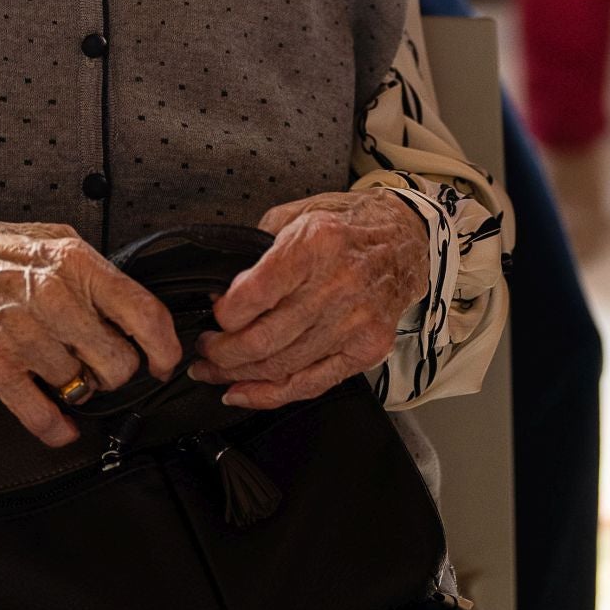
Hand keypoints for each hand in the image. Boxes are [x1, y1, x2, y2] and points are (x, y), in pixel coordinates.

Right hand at [0, 198, 180, 447]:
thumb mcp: (47, 239)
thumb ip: (90, 274)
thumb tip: (130, 310)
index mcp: (74, 260)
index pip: (144, 312)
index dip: (164, 347)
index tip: (165, 362)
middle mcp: (54, 295)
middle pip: (119, 362)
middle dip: (115, 373)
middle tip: (99, 367)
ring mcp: (22, 332)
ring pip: (81, 388)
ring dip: (77, 390)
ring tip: (61, 374)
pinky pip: (40, 412)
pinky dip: (55, 427)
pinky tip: (59, 426)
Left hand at [189, 188, 427, 410]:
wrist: (405, 237)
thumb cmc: (347, 224)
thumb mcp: (295, 214)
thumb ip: (257, 250)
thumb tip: (224, 290)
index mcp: (316, 244)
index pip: (255, 295)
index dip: (224, 313)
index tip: (213, 313)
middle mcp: (338, 285)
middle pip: (264, 339)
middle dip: (221, 352)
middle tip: (204, 350)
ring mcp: (355, 322)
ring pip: (282, 367)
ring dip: (238, 376)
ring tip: (216, 371)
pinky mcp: (367, 349)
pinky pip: (310, 384)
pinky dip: (271, 395)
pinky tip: (243, 392)